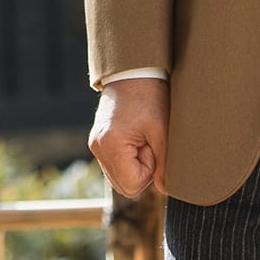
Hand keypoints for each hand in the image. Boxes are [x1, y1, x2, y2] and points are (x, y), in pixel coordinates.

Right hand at [89, 77, 168, 197]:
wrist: (133, 70)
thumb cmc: (150, 97)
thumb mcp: (161, 131)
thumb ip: (164, 165)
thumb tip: (164, 189)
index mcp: (111, 145)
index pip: (132, 186)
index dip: (149, 171)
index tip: (152, 145)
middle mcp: (97, 147)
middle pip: (123, 186)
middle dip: (141, 170)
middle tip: (148, 142)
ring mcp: (95, 144)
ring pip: (118, 177)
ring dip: (134, 164)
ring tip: (141, 138)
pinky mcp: (97, 140)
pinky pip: (114, 164)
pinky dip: (127, 158)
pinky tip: (134, 137)